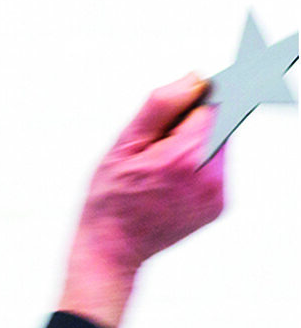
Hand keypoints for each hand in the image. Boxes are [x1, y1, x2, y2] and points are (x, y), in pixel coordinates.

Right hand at [57, 75, 226, 327]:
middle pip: (218, 125)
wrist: (111, 248)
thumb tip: (195, 79)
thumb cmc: (108, 198)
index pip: (213, 106)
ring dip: (193, 146)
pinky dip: (196, 167)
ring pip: (217, 146)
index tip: (191, 94)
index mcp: (184, 156)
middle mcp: (210, 176)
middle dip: (191, 125)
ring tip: (158, 167)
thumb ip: (160, 107)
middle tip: (154, 144)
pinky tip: (168, 182)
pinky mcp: (220, 206)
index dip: (196, 99)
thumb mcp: (123, 145)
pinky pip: (215, 170)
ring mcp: (218, 194)